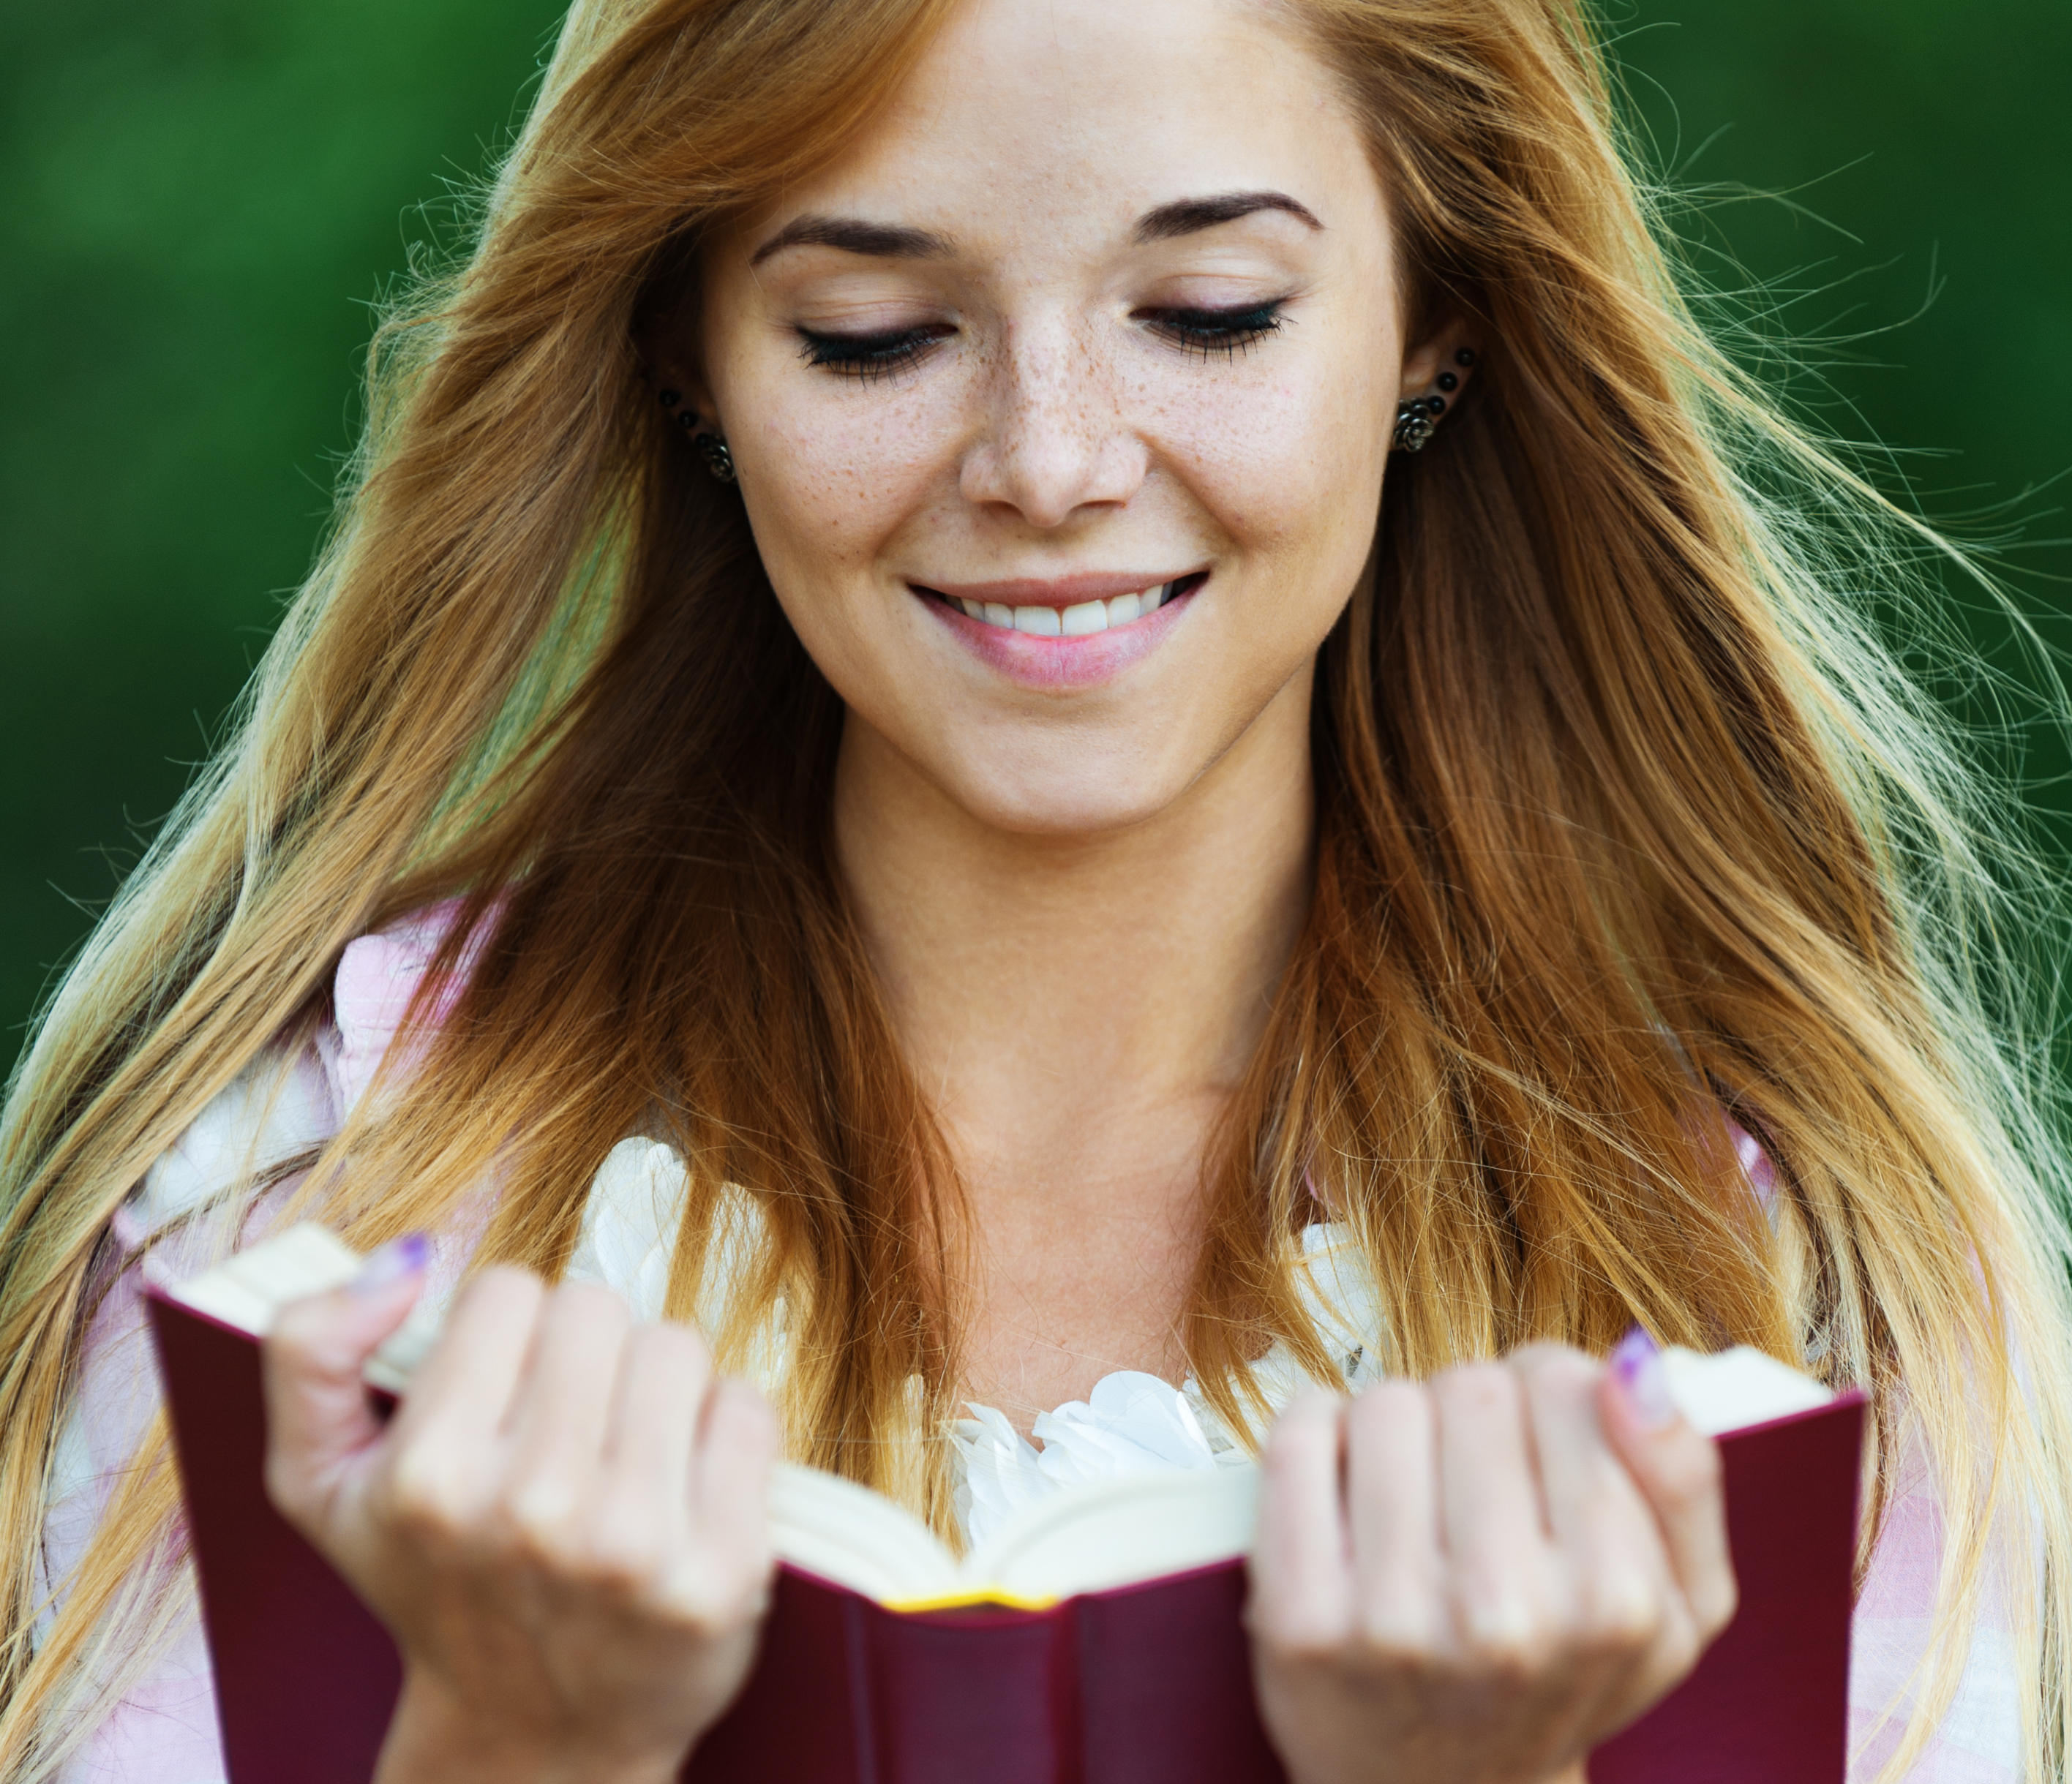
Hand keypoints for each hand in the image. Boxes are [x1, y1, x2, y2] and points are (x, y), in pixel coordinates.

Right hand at [263, 1241, 778, 1783]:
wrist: (533, 1737)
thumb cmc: (433, 1584)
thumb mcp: (318, 1483)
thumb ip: (309, 1349)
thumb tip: (406, 1257)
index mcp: (431, 1478)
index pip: (509, 1290)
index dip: (506, 1334)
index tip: (499, 1396)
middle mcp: (534, 1511)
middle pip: (597, 1307)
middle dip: (583, 1352)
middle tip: (566, 1426)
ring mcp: (634, 1547)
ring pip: (676, 1346)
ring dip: (654, 1385)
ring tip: (621, 1455)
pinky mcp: (721, 1575)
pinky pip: (746, 1409)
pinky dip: (721, 1431)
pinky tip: (680, 1487)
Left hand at [1246, 1340, 1736, 1783]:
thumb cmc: (1561, 1678)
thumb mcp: (1680, 1606)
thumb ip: (1684, 1476)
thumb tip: (1635, 1362)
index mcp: (1616, 1602)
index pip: (1566, 1383)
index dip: (1544, 1390)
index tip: (1534, 1437)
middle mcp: (1506, 1617)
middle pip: (1472, 1386)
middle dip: (1468, 1411)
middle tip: (1468, 1479)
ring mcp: (1394, 1622)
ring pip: (1386, 1403)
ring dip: (1393, 1424)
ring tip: (1410, 1493)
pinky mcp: (1299, 1621)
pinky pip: (1298, 1439)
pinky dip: (1315, 1428)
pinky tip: (1339, 1480)